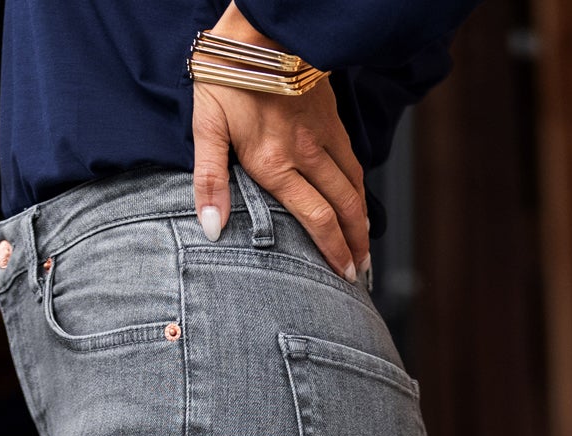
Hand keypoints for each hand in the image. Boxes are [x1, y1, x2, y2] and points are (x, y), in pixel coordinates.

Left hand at [192, 5, 370, 280]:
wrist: (261, 25)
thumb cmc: (227, 72)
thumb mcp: (206, 125)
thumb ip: (209, 179)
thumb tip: (211, 228)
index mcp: (275, 163)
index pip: (316, 218)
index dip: (333, 250)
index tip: (343, 273)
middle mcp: (306, 152)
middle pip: (342, 206)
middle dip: (355, 242)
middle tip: (361, 270)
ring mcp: (322, 133)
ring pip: (353, 183)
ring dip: (362, 216)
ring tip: (365, 242)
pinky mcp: (329, 114)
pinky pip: (351, 157)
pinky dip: (359, 184)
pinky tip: (358, 195)